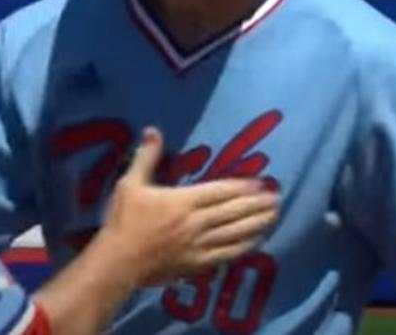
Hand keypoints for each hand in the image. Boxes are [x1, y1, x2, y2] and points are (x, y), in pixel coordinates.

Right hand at [100, 127, 279, 286]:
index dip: (243, 187)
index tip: (262, 183)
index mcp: (183, 201)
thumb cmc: (124, 221)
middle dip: (257, 205)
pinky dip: (244, 247)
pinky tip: (258, 241)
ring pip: (235, 233)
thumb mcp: (130, 184)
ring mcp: (199, 245)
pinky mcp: (197, 264)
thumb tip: (152, 130)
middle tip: (278, 198)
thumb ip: (146, 157)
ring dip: (257, 224)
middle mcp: (196, 223)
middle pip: (233, 212)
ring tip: (275, 215)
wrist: (117, 263)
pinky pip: (227, 255)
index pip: (220, 192)